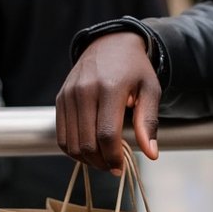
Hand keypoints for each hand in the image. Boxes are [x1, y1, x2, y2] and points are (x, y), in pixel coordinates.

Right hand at [55, 32, 160, 173]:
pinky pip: (62, 134)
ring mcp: (69, 94)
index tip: (121, 168)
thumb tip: (151, 154)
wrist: (111, 43)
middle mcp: (85, 91)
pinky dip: (73, 149)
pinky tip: (89, 151)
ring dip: (86, 159)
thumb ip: (149, 121)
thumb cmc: (135, 69)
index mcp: (110, 88)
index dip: (113, 157)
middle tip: (114, 167)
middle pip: (86, 142)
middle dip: (101, 162)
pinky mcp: (60, 98)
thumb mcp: (150, 89)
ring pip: (71, 143)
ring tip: (103, 160)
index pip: (106, 134)